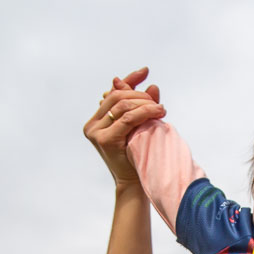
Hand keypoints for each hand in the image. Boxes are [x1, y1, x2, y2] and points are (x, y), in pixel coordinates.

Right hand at [83, 67, 164, 186]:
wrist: (135, 182)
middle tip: (157, 102)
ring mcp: (96, 132)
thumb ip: (142, 106)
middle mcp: (92, 124)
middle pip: (117, 96)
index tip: (145, 71)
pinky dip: (145, 112)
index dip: (128, 80)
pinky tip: (158, 112)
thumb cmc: (138, 155)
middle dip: (139, 94)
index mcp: (96, 119)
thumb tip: (151, 84)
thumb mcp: (140, 126)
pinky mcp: (105, 139)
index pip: (113, 92)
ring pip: (122, 105)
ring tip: (160, 109)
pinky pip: (127, 118)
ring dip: (145, 103)